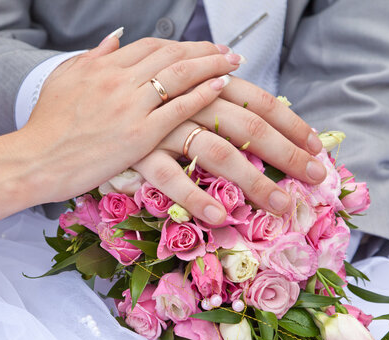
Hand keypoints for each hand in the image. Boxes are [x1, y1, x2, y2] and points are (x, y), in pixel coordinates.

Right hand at [23, 32, 244, 204]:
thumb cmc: (44, 127)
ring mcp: (130, 106)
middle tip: (227, 52)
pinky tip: (220, 88)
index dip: (179, 45)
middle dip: (203, 51)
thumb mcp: (62, 82)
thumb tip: (112, 42)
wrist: (33, 161)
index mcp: (100, 67)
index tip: (199, 48)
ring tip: (232, 65)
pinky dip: (202, 94)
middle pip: (171, 55)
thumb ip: (90, 59)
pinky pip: (178, 108)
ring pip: (180, 75)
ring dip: (211, 66)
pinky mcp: (138, 135)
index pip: (150, 46)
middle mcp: (118, 80)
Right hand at [132, 77, 325, 224]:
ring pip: (218, 152)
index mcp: (200, 80)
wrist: (73, 105)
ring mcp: (162, 127)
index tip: (314, 144)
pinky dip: (197, 197)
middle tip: (315, 175)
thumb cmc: (120, 91)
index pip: (257, 99)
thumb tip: (228, 73)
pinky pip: (171, 178)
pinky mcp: (138, 153)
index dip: (290, 122)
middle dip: (287, 151)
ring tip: (279, 204)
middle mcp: (186, 100)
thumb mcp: (169, 78)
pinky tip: (220, 217)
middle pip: (249, 125)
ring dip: (253, 180)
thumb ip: (197, 76)